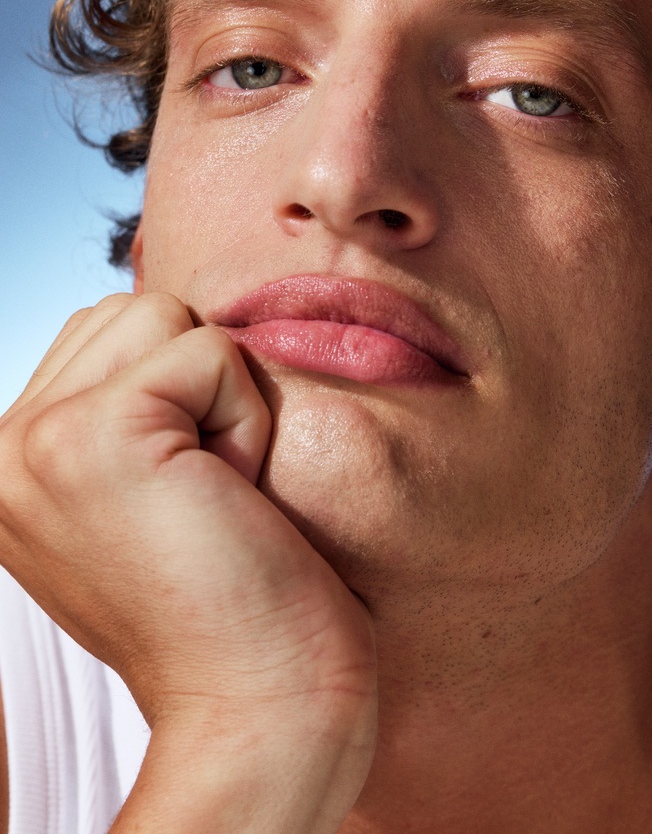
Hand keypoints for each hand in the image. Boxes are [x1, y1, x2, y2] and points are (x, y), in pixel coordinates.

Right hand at [0, 293, 376, 831]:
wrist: (259, 706)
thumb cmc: (231, 605)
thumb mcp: (144, 500)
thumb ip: (121, 414)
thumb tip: (157, 328)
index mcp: (10, 463)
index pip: (105, 333)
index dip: (179, 396)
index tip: (182, 503)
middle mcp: (3, 449)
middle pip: (134, 312)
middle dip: (196, 387)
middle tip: (202, 497)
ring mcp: (37, 440)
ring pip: (168, 317)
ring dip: (223, 398)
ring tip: (213, 494)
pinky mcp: (97, 434)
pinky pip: (212, 352)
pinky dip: (248, 419)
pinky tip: (231, 498)